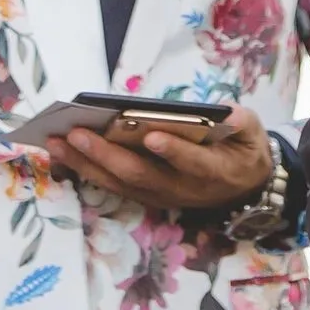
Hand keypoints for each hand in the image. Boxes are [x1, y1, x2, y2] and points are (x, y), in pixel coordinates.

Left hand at [46, 104, 276, 210]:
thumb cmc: (244, 151)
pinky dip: (87, 170)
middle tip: (76, 132)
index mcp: (214, 170)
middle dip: (106, 154)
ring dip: (85, 164)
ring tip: (55, 142)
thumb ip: (241, 122)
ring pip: (120, 183)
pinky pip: (114, 186)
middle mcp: (183, 189)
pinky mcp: (148, 196)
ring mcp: (162, 196)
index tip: (150, 135)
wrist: (246, 189)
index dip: (173, 151)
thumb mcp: (253, 133)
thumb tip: (226, 113)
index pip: (193, 163)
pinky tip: (64, 152)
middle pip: (141, 175)